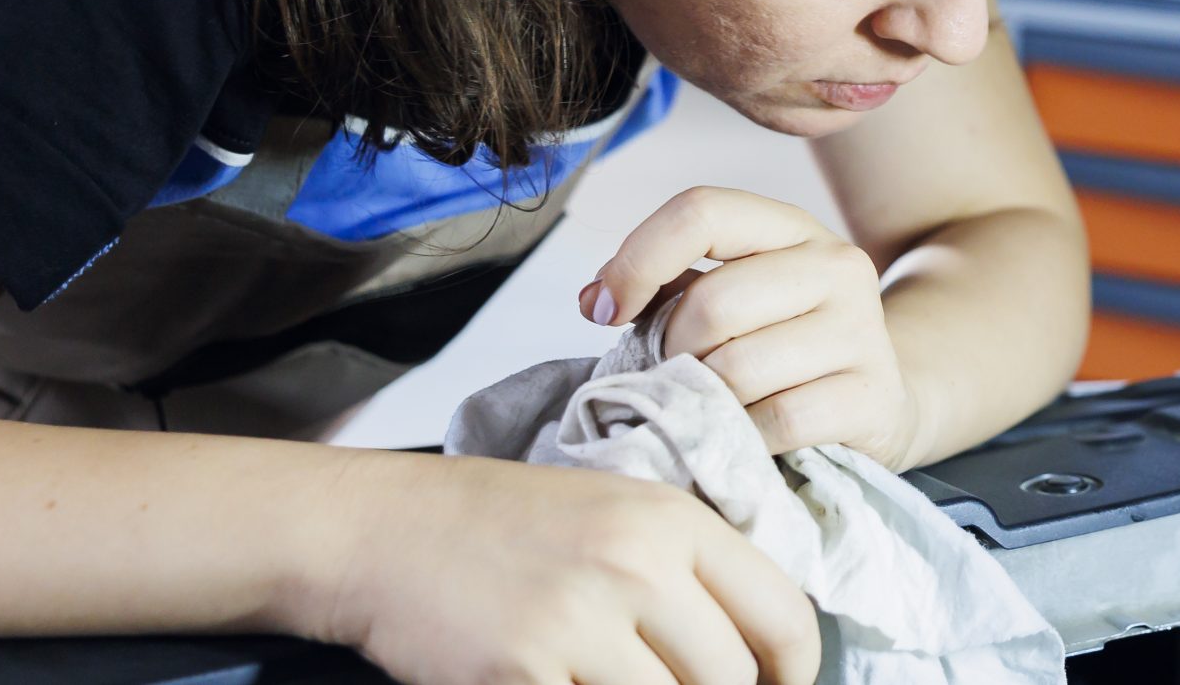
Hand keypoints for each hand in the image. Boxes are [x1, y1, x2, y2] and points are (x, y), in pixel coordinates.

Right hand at [314, 451, 820, 684]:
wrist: (385, 530)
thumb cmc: (503, 524)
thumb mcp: (618, 511)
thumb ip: (691, 568)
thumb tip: (757, 646)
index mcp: (673, 520)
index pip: (783, 614)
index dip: (794, 672)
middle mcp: (636, 564)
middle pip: (730, 678)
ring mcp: (578, 621)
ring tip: (616, 681)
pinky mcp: (522, 672)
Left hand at [584, 187, 922, 465]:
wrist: (878, 403)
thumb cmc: (783, 350)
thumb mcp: (734, 301)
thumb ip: (666, 289)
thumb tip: (596, 300)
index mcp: (792, 228)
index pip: (702, 212)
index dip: (637, 261)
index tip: (604, 311)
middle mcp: (836, 264)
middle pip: (713, 302)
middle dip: (673, 352)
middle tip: (677, 377)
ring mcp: (860, 329)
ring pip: (738, 367)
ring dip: (706, 400)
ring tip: (713, 408)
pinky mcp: (869, 394)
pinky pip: (775, 420)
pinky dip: (744, 438)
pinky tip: (746, 437)